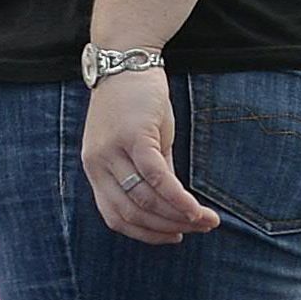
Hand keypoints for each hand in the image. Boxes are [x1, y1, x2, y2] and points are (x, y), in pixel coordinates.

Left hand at [83, 66, 211, 244]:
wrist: (126, 61)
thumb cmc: (136, 104)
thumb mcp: (142, 144)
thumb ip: (153, 174)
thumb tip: (175, 206)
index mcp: (94, 169)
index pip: (115, 216)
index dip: (145, 234)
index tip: (173, 237)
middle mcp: (98, 164)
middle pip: (131, 212)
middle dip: (166, 228)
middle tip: (197, 229)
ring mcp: (112, 151)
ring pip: (145, 198)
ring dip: (178, 216)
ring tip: (206, 221)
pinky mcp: (133, 137)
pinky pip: (157, 177)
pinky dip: (177, 198)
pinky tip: (196, 209)